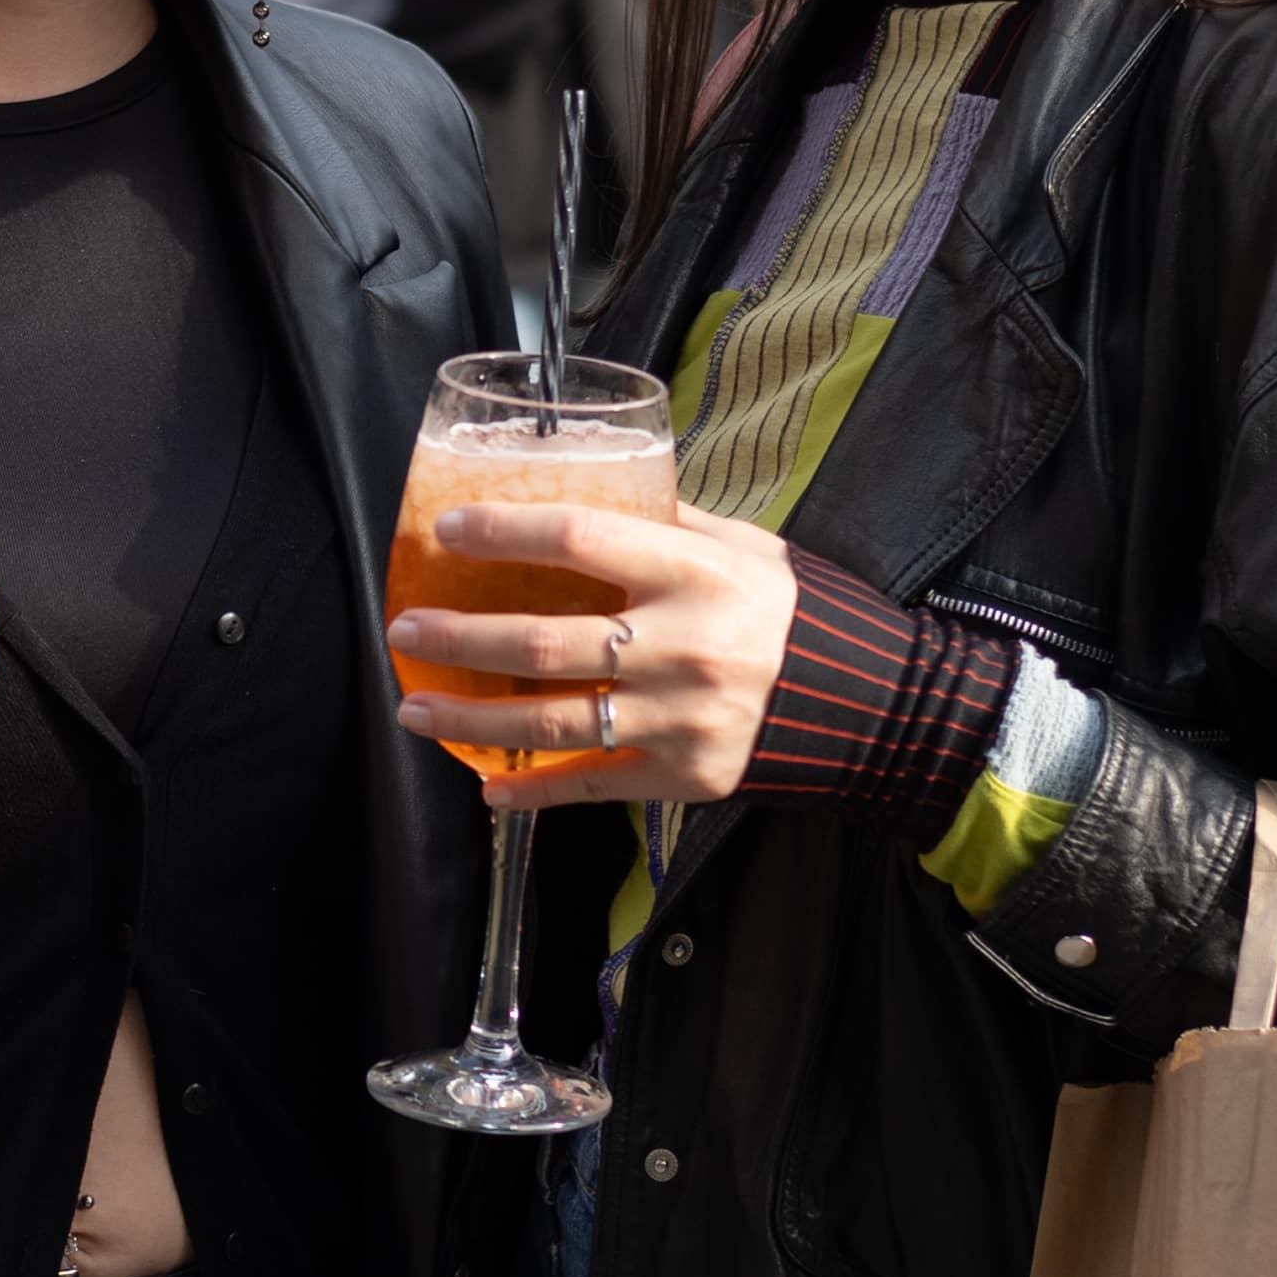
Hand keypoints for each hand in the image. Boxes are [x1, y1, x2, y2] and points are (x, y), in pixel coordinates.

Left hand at [392, 493, 800, 805]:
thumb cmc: (796, 614)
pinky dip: (533, 793)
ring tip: (415, 707)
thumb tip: (593, 484)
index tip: (448, 530)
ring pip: (552, 722)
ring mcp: (679, 718)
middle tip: (405, 629)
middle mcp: (681, 646)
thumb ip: (669, 522)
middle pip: (543, 641)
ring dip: (471, 717)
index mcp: (694, 573)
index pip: (578, 538)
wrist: (871, 705)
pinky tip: (487, 787)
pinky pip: (592, 786)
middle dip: (458, 637)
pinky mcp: (684, 776)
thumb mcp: (744, 547)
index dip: (503, 531)